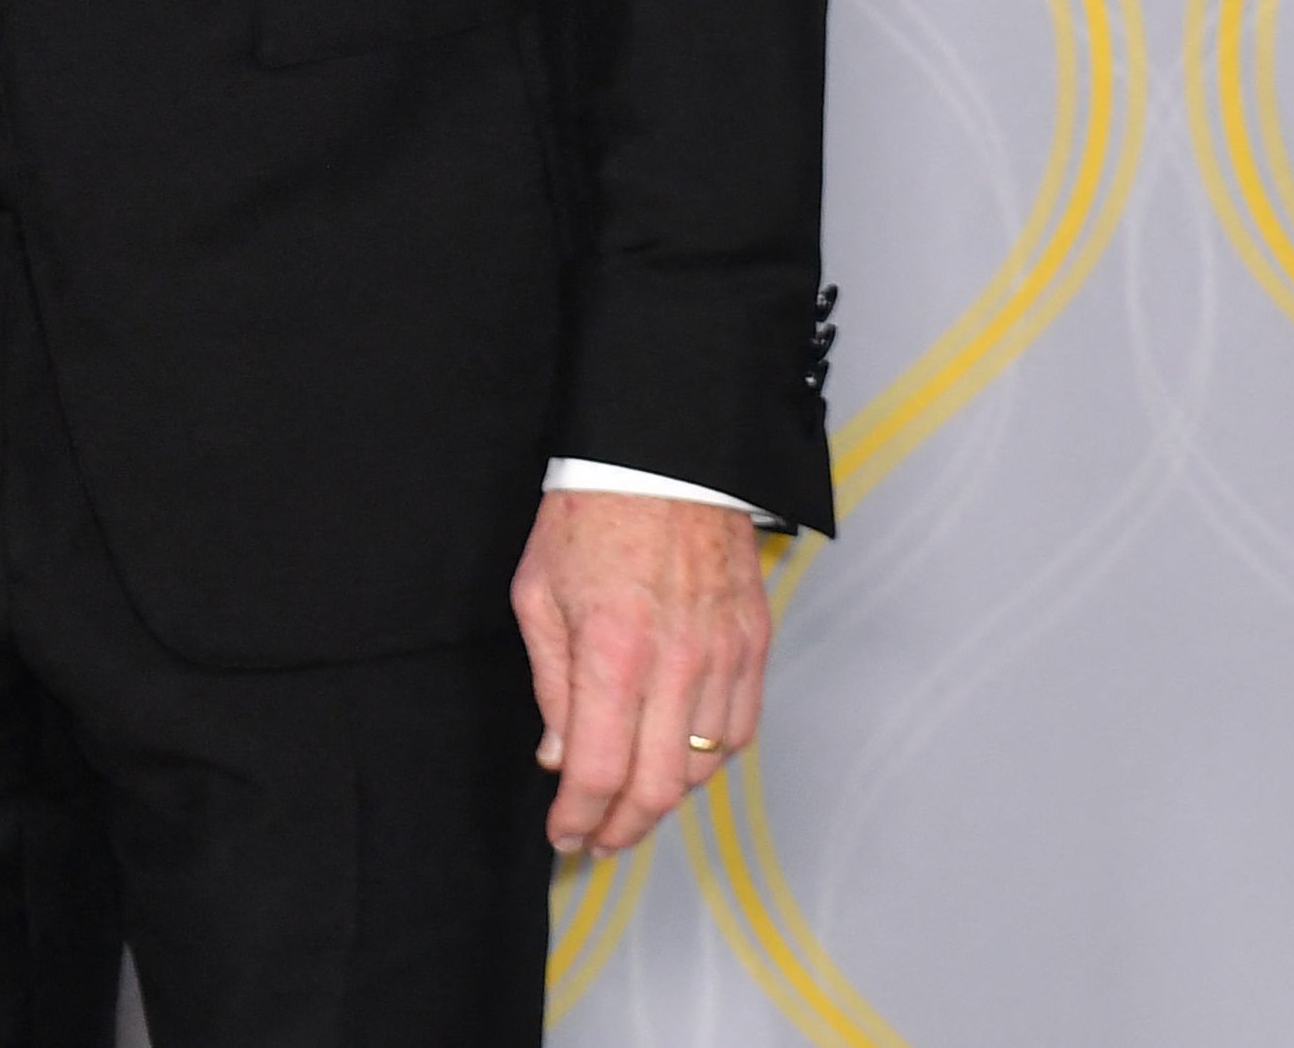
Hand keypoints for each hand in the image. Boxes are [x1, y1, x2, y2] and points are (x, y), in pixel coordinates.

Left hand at [511, 491, 770, 854]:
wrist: (664, 454)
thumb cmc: (588, 516)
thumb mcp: (538, 594)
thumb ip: (551, 684)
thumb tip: (559, 757)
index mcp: (611, 652)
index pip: (598, 770)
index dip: (579, 817)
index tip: (564, 835)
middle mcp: (675, 664)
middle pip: (658, 787)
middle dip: (623, 828)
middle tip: (598, 839)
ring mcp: (724, 656)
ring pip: (704, 767)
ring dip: (666, 799)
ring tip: (633, 805)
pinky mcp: (754, 643)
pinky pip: (740, 730)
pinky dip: (709, 760)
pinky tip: (680, 759)